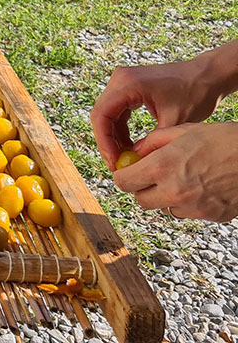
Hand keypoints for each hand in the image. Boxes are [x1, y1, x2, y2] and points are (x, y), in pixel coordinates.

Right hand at [90, 57, 227, 168]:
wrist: (208, 76)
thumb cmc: (196, 93)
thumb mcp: (174, 122)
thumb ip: (152, 142)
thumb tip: (134, 161)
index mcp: (128, 84)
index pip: (102, 115)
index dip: (104, 141)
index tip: (114, 161)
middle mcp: (120, 79)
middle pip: (101, 115)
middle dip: (107, 141)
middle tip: (117, 163)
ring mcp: (123, 82)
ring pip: (107, 114)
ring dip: (113, 136)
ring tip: (124, 157)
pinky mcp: (129, 87)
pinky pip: (117, 111)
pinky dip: (121, 129)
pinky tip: (130, 145)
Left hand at [112, 122, 237, 222]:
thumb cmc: (224, 138)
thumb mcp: (184, 131)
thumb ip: (153, 143)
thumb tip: (134, 154)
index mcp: (163, 166)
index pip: (124, 182)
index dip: (124, 175)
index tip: (128, 170)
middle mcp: (175, 191)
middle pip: (141, 200)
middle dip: (143, 188)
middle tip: (153, 175)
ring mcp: (195, 207)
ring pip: (165, 208)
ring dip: (167, 196)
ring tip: (185, 176)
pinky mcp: (212, 216)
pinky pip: (189, 212)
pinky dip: (189, 202)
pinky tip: (203, 184)